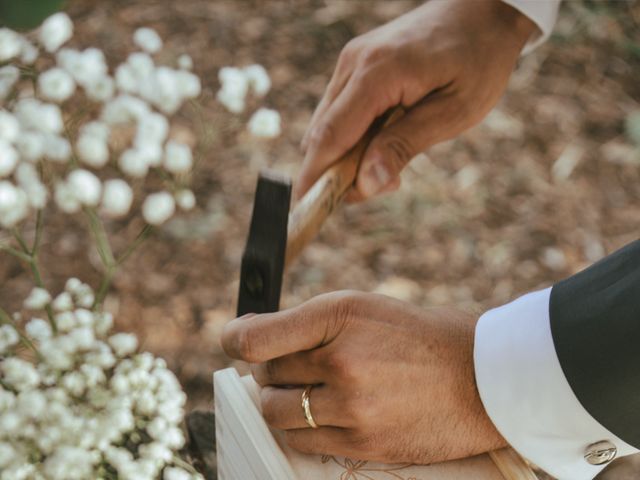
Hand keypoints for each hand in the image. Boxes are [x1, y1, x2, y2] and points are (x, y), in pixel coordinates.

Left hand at [221, 291, 505, 463]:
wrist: (483, 378)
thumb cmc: (421, 335)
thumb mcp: (365, 308)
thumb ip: (309, 321)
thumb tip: (252, 337)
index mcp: (340, 315)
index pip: (257, 337)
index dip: (234, 338)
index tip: (233, 340)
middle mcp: (342, 360)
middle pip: (267, 375)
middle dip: (273, 370)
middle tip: (293, 366)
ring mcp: (352, 407)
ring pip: (277, 412)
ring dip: (281, 402)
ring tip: (305, 392)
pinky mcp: (363, 444)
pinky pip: (302, 441)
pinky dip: (302, 428)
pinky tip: (323, 413)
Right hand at [297, 0, 535, 200]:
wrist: (482, 11)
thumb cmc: (478, 60)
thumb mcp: (455, 111)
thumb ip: (405, 146)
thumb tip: (365, 184)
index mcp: (377, 73)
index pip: (330, 135)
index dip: (315, 176)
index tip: (304, 209)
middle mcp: (353, 63)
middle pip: (322, 134)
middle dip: (338, 171)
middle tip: (385, 185)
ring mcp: (351, 61)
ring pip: (327, 124)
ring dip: (348, 155)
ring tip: (393, 162)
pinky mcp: (355, 65)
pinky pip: (340, 111)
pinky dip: (353, 137)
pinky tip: (386, 140)